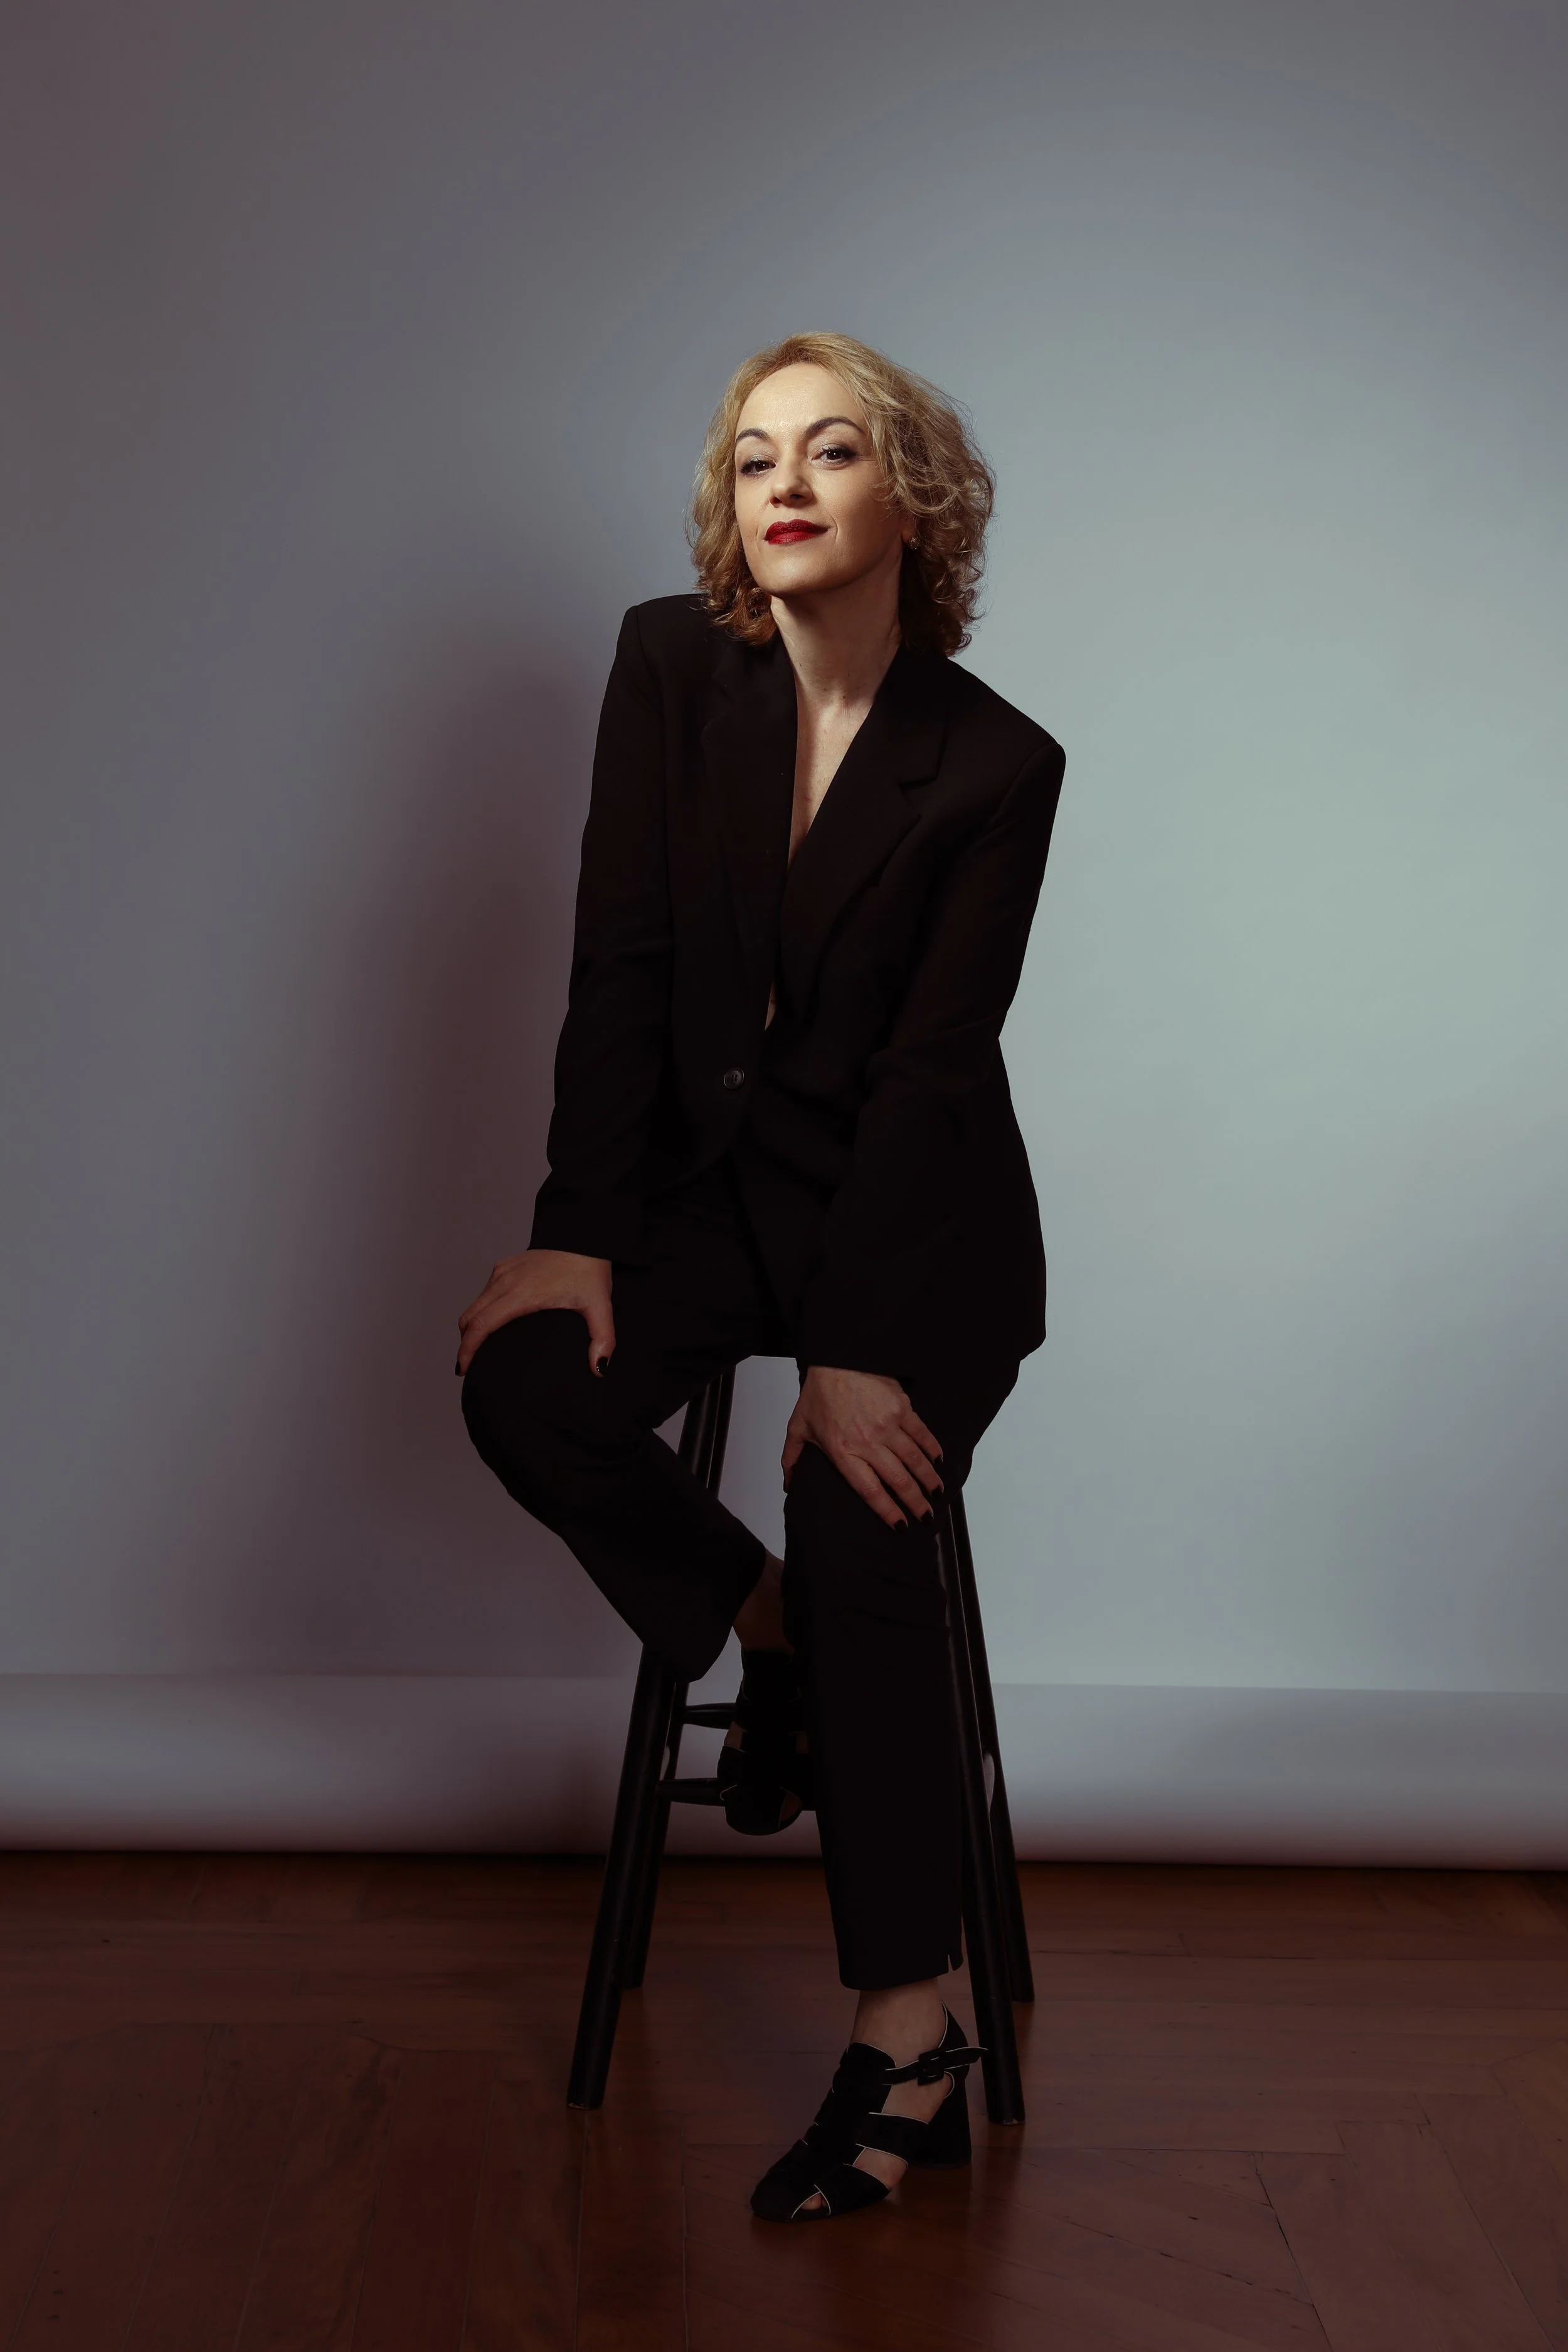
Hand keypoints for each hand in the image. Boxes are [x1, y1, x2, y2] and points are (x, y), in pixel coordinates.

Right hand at [455, 1248, 613, 1378]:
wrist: (585, 1237)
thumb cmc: (589, 1270)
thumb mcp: (599, 1306)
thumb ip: (602, 1339)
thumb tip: (599, 1368)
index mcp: (522, 1294)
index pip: (481, 1325)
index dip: (467, 1349)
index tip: (463, 1368)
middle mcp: (506, 1281)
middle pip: (470, 1317)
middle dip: (464, 1343)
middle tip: (467, 1365)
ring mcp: (503, 1271)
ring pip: (475, 1304)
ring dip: (471, 1326)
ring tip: (478, 1347)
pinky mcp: (505, 1265)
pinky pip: (484, 1291)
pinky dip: (480, 1309)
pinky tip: (492, 1322)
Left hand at [781, 1366, 943, 1529]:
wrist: (837, 1357)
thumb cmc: (818, 1392)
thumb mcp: (799, 1427)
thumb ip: (792, 1458)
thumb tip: (789, 1484)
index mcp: (843, 1452)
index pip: (870, 1490)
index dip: (887, 1511)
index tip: (900, 1525)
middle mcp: (867, 1443)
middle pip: (898, 1480)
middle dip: (914, 1502)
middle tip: (925, 1517)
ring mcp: (887, 1425)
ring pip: (914, 1460)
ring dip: (928, 1480)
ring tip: (936, 1494)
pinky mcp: (901, 1408)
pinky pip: (921, 1434)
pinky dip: (932, 1450)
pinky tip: (938, 1462)